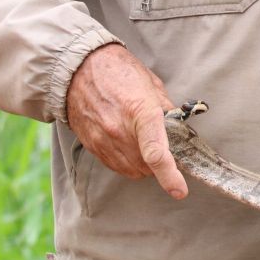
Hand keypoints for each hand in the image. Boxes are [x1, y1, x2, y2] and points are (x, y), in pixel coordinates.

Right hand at [66, 43, 187, 199]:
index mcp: (140, 112)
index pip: (156, 153)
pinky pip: (117, 166)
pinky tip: (129, 143)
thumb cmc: (119, 71)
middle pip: (148, 167)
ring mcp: (104, 141)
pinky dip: (128, 162)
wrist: (79, 69)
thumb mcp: (151, 84)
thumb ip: (165, 110)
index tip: (179, 190)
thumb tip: (178, 129)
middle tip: (164, 144)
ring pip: (133, 170)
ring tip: (143, 140)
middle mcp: (119, 131)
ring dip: (144, 164)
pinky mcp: (92, 146)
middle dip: (161, 162)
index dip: (170, 176)